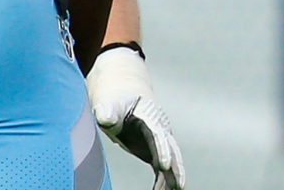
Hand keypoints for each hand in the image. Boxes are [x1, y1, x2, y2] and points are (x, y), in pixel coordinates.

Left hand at [87, 46, 185, 189]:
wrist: (124, 101)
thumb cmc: (115, 104)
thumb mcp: (109, 106)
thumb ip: (107, 111)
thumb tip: (104, 117)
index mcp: (150, 118)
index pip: (158, 136)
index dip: (162, 150)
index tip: (164, 165)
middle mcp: (159, 130)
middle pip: (172, 150)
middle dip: (177, 168)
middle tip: (180, 185)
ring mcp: (159, 141)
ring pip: (171, 161)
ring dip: (174, 177)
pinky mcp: (155, 151)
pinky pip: (162, 168)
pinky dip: (164, 180)